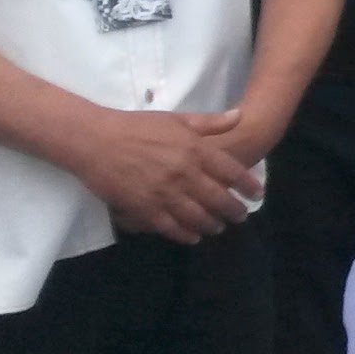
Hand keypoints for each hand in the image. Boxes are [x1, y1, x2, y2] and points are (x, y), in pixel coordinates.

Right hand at [69, 107, 258, 243]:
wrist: (96, 141)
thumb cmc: (137, 126)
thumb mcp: (177, 119)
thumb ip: (210, 123)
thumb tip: (241, 116)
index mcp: (195, 150)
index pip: (232, 172)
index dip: (248, 185)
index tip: (257, 194)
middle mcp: (185, 173)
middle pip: (219, 198)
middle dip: (234, 210)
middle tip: (241, 216)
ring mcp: (165, 193)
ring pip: (198, 217)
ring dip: (212, 225)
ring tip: (218, 228)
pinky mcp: (145, 209)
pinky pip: (171, 227)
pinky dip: (186, 235)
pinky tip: (193, 237)